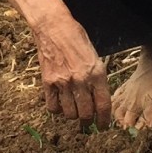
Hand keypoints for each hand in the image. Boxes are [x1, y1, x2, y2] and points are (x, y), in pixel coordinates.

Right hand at [34, 15, 110, 129]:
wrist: (54, 27)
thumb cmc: (76, 37)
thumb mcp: (94, 55)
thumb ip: (96, 77)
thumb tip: (98, 99)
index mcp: (96, 72)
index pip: (103, 105)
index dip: (103, 120)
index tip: (102, 125)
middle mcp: (81, 80)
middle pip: (86, 114)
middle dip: (88, 120)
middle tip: (87, 120)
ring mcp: (63, 82)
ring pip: (70, 114)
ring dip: (73, 115)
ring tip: (73, 109)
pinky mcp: (48, 82)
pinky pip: (53, 107)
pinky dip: (57, 109)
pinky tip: (60, 103)